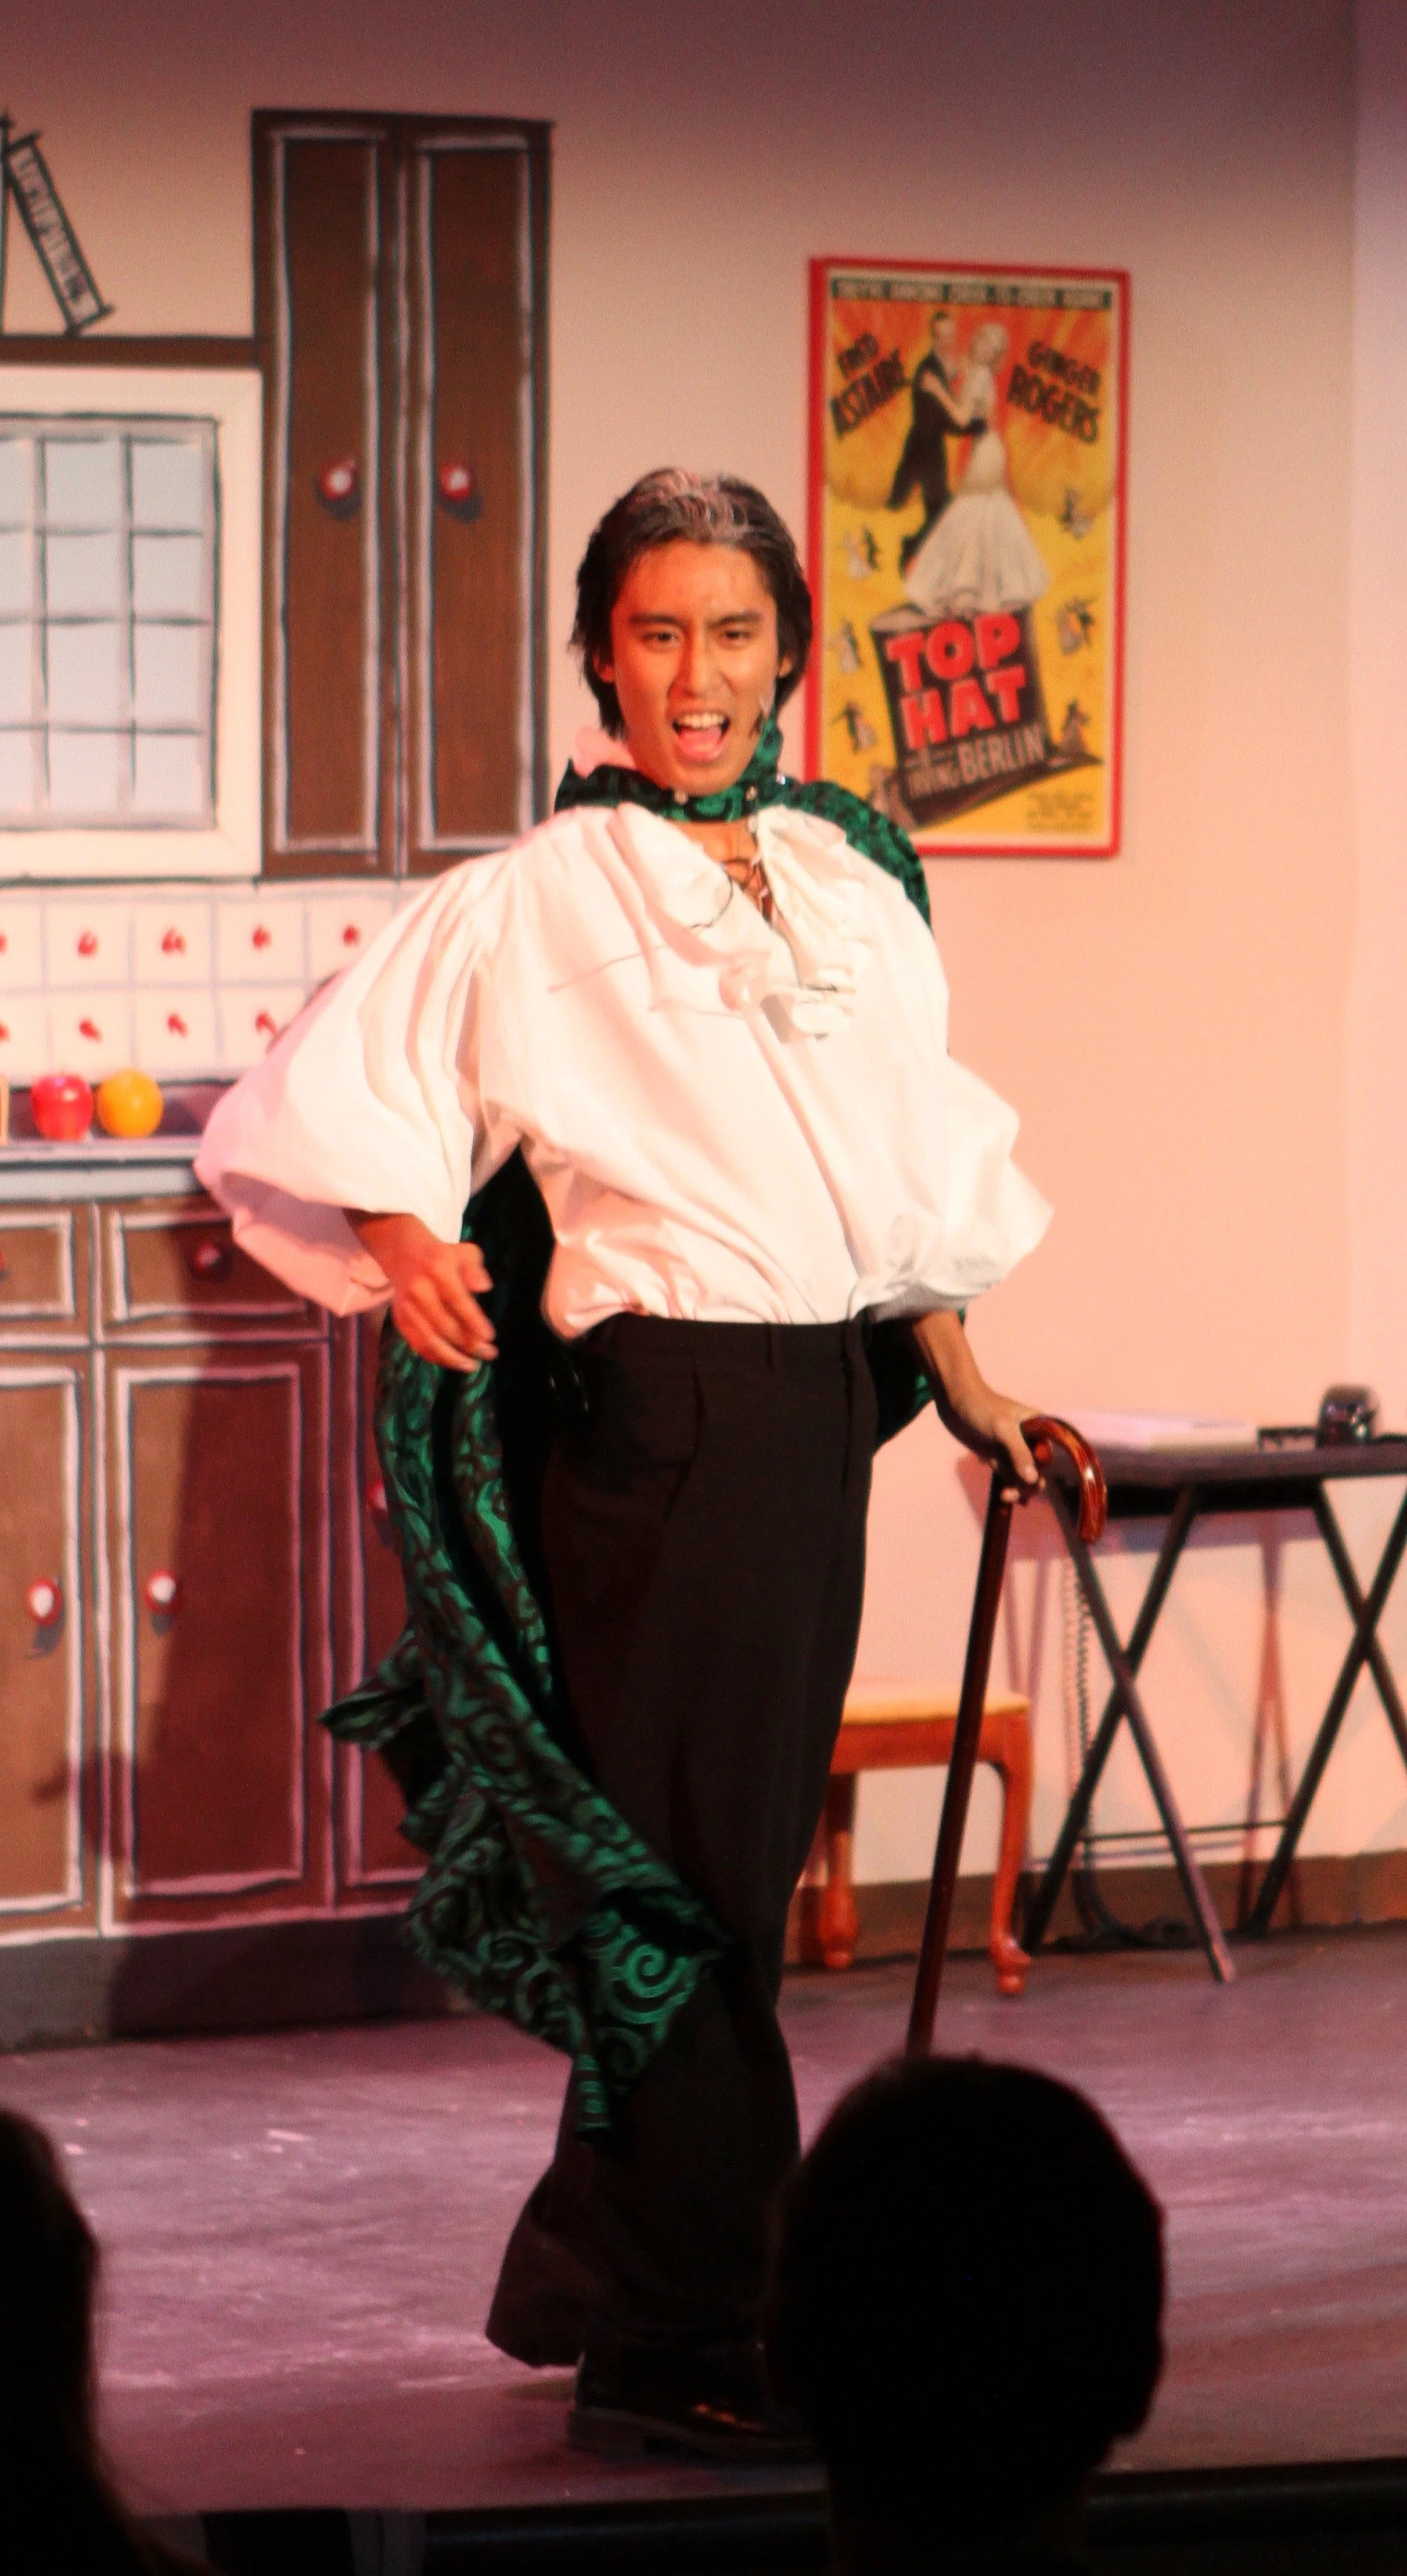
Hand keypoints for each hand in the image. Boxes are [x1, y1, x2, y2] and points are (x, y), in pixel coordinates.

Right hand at [347, 1211, 495, 1372]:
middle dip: (469, 1344)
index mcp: (437, 1269)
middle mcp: (419, 1289)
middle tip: (490, 1353)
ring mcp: (406, 1307)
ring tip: (473, 1365)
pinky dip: (436, 1357)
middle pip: (444, 1325)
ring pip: (429, 1340)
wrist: (404, 1255)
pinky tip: (454, 1362)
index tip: (490, 1337)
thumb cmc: (444, 1257)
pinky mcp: (400, 1320)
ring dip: (452, 1357)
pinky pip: (418, 1345)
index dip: (474, 1321)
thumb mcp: (465, 1253)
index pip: (457, 1300)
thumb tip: (484, 1287)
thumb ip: (475, 1269)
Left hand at [909, 1310, 1038, 1491]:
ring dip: (1016, 1487)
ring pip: (1022, 1474)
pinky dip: (1008, 1485)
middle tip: (1014, 1494)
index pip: (1048, 1454)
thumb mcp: (1003, 1430)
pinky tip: (1005, 1496)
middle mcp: (1029, 1438)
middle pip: (1037, 1468)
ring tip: (1004, 1495)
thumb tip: (1033, 1479)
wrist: (954, 1402)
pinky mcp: (999, 1455)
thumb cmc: (981, 1409)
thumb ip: (1019, 1453)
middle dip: (1028, 1484)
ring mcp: (1013, 1448)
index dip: (1042, 1470)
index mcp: (1038, 1427)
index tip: (1031, 1483)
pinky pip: (1008, 1474)